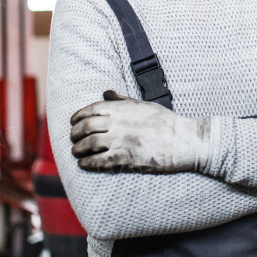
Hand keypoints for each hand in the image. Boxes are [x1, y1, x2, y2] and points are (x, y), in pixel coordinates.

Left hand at [70, 91, 209, 172]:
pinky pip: (98, 161)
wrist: (183, 140)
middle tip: (73, 138)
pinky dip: (87, 163)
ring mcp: (119, 141)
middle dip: (75, 133)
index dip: (78, 116)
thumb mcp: (144, 105)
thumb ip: (122, 100)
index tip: (74, 122)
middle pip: (85, 127)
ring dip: (78, 149)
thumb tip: (106, 92)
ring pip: (88, 144)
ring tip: (76, 152)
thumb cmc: (166, 122)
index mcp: (122, 109)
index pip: (91, 110)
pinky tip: (84, 164)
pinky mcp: (124, 158)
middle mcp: (117, 123)